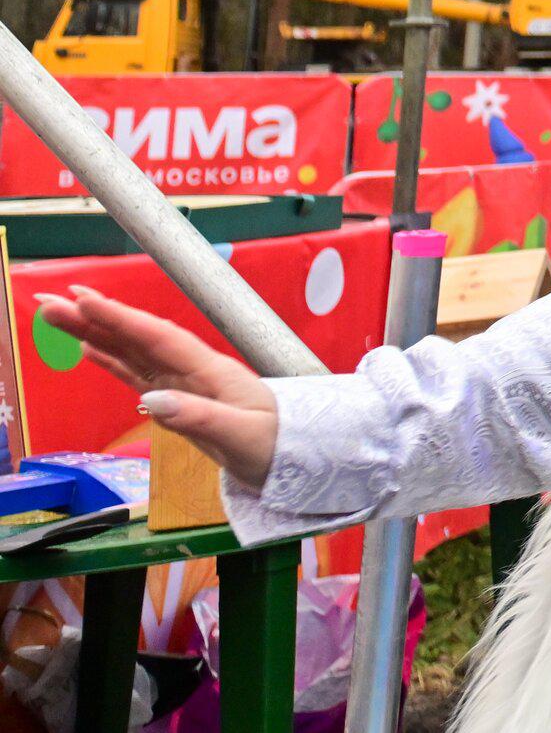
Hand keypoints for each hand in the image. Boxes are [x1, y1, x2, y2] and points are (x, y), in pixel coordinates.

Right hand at [36, 288, 277, 487]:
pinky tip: (88, 347)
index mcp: (211, 371)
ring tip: (57, 315)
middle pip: (138, 338)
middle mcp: (193, 370)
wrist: (293, 458)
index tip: (85, 300)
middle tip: (50, 300)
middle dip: (95, 317)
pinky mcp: (176, 400)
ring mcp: (183, 383)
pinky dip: (111, 359)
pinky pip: (137, 374)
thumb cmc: (274, 444)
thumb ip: (199, 418)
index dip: (121, 318)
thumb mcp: (242, 436)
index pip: (159, 338)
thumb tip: (150, 402)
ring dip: (95, 333)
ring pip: (132, 352)